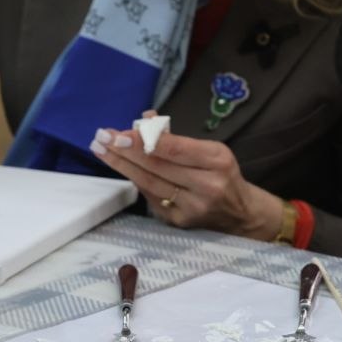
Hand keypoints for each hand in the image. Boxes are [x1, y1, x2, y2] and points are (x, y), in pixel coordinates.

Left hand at [89, 112, 282, 240]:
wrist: (241, 214)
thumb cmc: (223, 175)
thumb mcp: (211, 150)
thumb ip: (177, 138)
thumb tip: (145, 120)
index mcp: (218, 161)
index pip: (175, 150)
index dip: (144, 142)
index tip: (120, 134)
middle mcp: (206, 186)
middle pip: (158, 167)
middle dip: (125, 151)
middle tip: (101, 138)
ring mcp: (192, 207)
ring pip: (149, 184)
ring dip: (122, 166)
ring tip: (101, 151)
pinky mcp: (180, 222)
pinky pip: (152, 197)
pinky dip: (136, 181)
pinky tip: (124, 168)